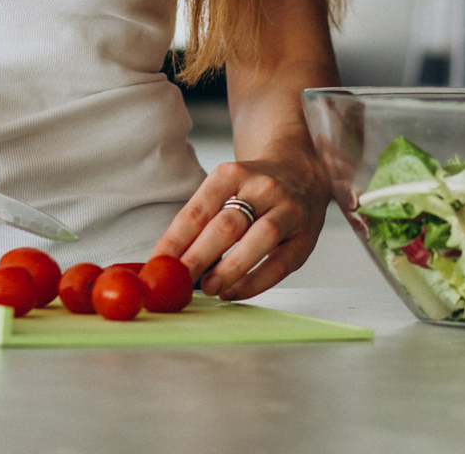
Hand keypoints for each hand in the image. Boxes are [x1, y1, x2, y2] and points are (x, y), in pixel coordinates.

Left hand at [151, 147, 331, 299]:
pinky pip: (281, 263)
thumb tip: (168, 261)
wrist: (300, 172)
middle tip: (179, 281)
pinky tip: (234, 292)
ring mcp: (288, 210)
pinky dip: (255, 282)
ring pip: (259, 239)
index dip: (175, 240)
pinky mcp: (306, 237)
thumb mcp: (224, 188)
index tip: (158, 264)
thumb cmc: (253, 189)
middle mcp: (263, 188)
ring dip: (230, 268)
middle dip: (199, 257)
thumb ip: (201, 220)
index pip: (198, 210)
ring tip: (208, 288)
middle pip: (227, 225)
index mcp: (233, 174)